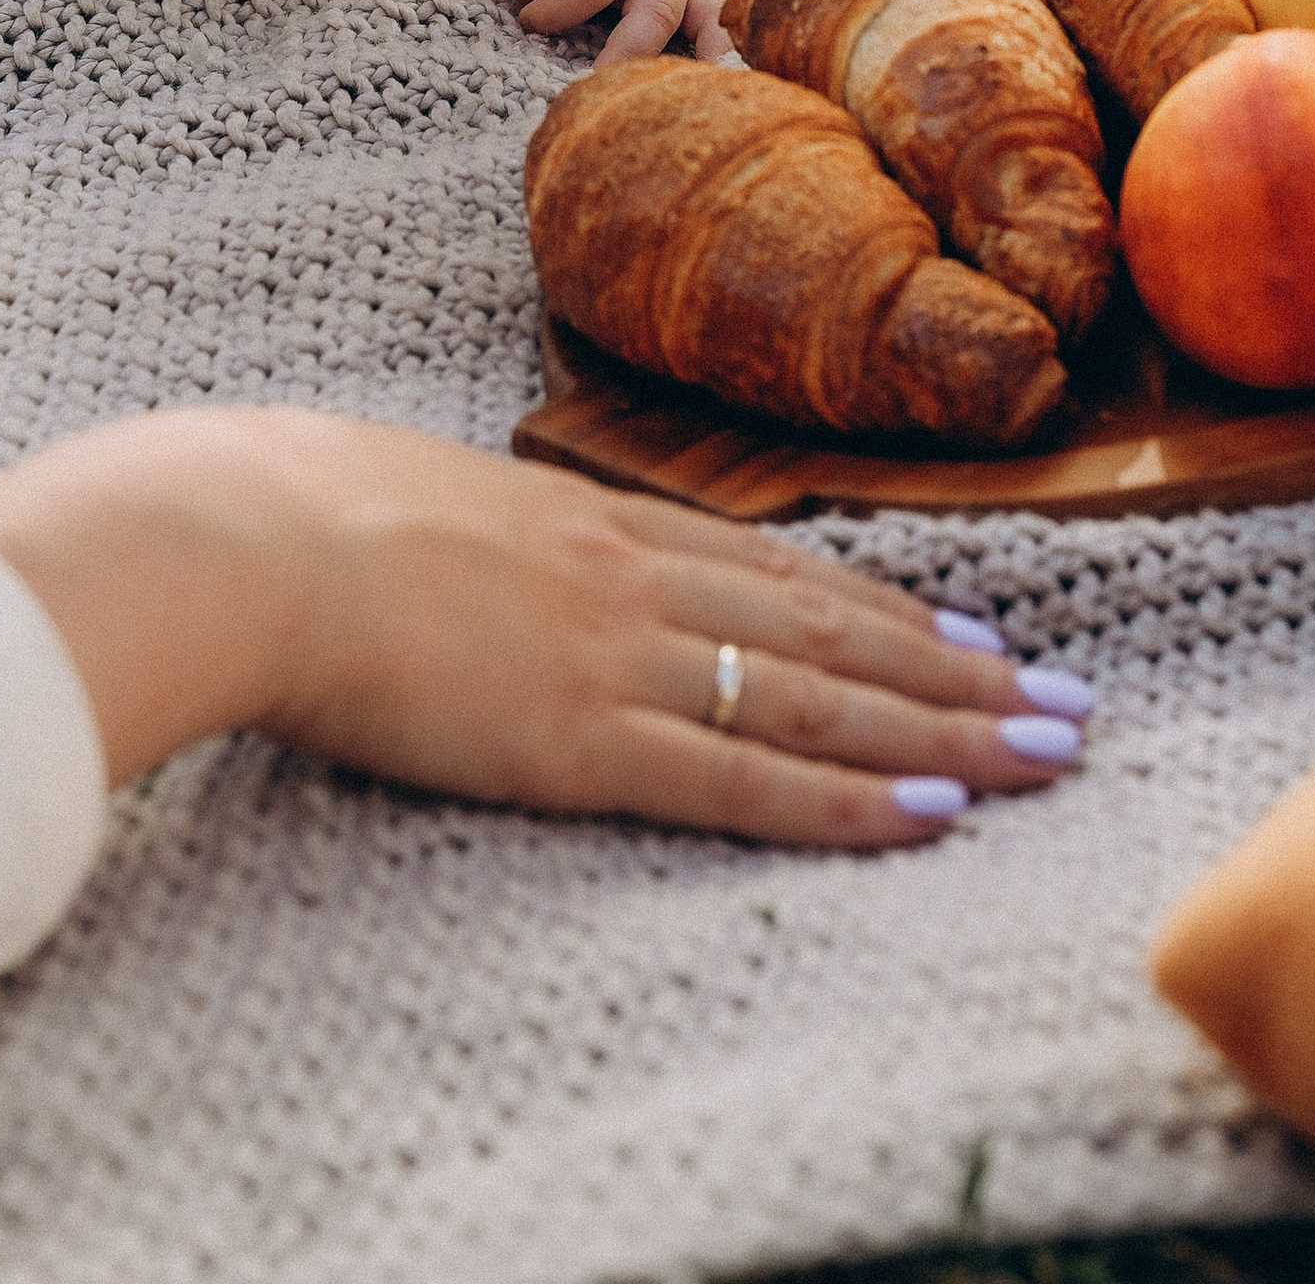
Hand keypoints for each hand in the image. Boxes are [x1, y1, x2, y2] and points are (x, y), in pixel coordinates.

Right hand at [0, 408, 1092, 846]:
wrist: (246, 534)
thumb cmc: (293, 513)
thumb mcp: (412, 499)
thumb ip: (473, 535)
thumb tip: (467, 551)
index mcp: (588, 524)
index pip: (777, 574)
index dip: (889, 611)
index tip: (979, 635)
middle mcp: (631, 580)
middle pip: (833, 632)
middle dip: (962, 673)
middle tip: (1068, 702)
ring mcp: (616, 656)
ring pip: (821, 697)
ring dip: (945, 732)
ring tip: (1045, 755)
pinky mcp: (582, 738)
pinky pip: (741, 776)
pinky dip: (842, 798)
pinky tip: (926, 816)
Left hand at [508, 0, 727, 64]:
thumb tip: (539, 4)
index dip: (555, 8)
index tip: (529, 20)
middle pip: (654, 10)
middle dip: (627, 51)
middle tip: (599, 83)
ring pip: (697, 24)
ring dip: (678, 63)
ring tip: (666, 95)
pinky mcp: (705, 4)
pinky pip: (720, 27)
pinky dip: (723, 51)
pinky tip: (717, 77)